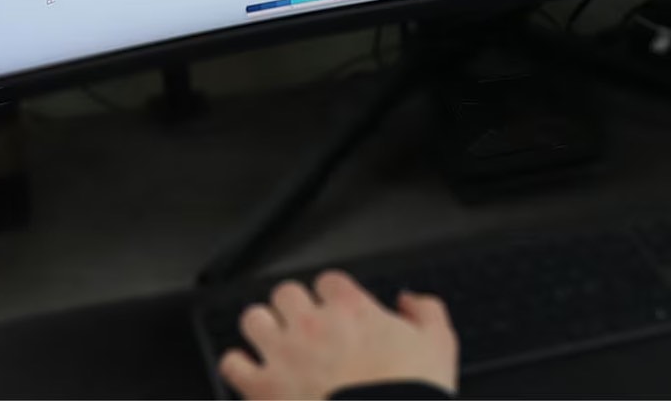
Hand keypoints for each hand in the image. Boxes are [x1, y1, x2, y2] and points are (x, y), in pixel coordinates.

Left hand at [218, 270, 458, 399]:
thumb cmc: (410, 393)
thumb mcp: (438, 343)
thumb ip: (426, 310)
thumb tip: (410, 301)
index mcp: (352, 309)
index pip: (328, 280)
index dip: (332, 295)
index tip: (336, 309)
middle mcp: (313, 325)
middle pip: (286, 292)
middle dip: (294, 306)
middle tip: (303, 324)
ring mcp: (284, 355)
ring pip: (253, 318)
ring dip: (263, 328)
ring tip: (273, 342)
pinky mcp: (262, 389)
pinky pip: (232, 363)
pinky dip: (239, 366)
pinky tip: (252, 373)